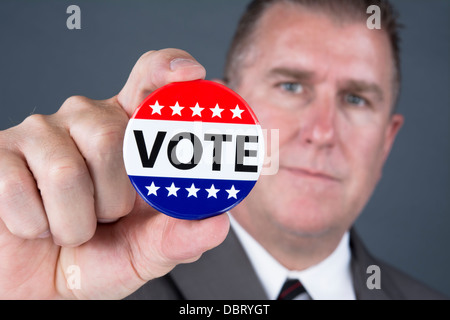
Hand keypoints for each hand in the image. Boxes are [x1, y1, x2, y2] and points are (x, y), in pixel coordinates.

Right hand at [0, 49, 229, 298]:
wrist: (33, 284)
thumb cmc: (91, 257)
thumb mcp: (142, 252)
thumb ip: (178, 238)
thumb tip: (218, 223)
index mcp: (127, 133)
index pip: (148, 81)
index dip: (168, 71)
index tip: (191, 74)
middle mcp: (85, 121)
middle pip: (112, 138)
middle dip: (114, 199)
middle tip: (107, 217)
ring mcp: (39, 133)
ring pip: (67, 171)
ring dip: (74, 221)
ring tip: (71, 227)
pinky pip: (20, 190)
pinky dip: (35, 226)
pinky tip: (36, 224)